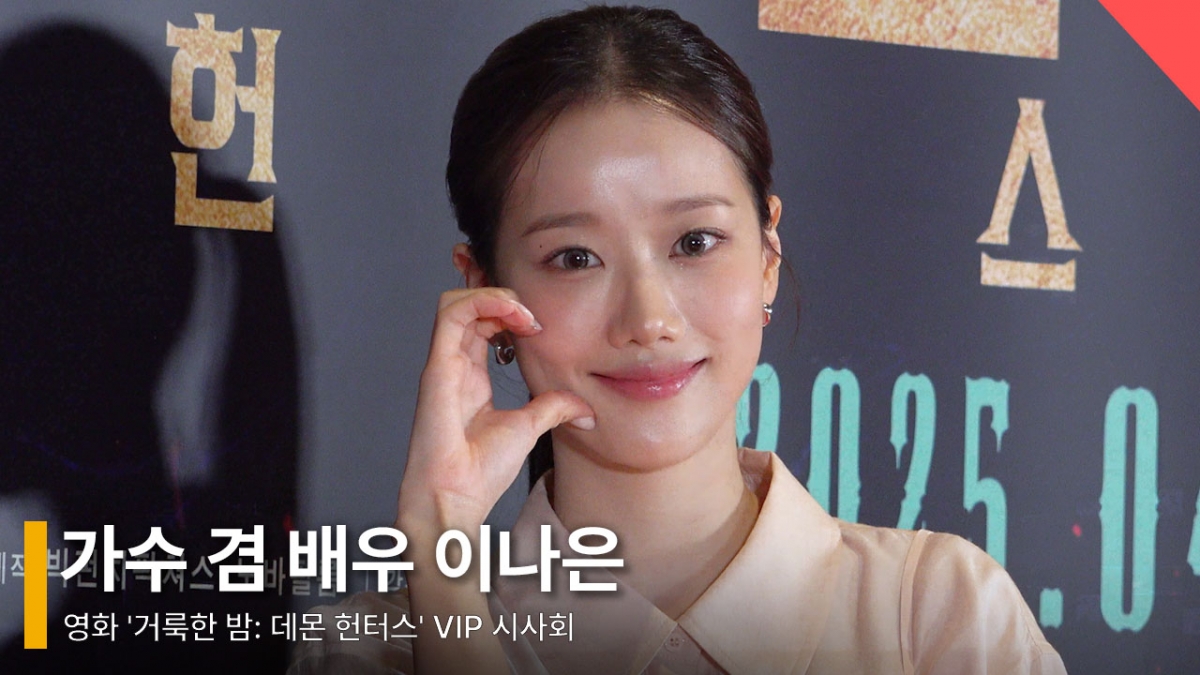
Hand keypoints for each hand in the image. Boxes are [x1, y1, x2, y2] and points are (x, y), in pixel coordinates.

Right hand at [397, 287, 593, 531]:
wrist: (456, 497)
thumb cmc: (478, 471)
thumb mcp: (529, 428)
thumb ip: (552, 408)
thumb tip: (584, 408)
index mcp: (470, 376)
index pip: (481, 322)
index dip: (508, 311)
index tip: (539, 327)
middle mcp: (453, 364)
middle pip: (468, 305)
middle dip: (503, 297)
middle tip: (533, 317)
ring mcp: (443, 363)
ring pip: (456, 301)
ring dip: (495, 296)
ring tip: (524, 314)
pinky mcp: (437, 366)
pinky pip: (451, 314)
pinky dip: (483, 302)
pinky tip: (514, 317)